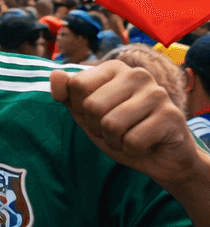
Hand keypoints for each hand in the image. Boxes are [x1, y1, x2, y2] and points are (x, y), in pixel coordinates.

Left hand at [50, 63, 204, 189]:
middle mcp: (137, 74)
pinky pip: (133, 141)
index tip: (99, 116)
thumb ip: (68, 95)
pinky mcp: (171, 115)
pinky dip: (133, 150)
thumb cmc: (122, 132)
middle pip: (92, 106)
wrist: (162, 158)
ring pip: (111, 124)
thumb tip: (55, 74)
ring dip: (116, 141)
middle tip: (117, 131)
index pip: (76, 85)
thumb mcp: (87, 115)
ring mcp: (157, 93)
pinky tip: (147, 145)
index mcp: (114, 68)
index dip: (81, 110)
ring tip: (131, 137)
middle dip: (98, 128)